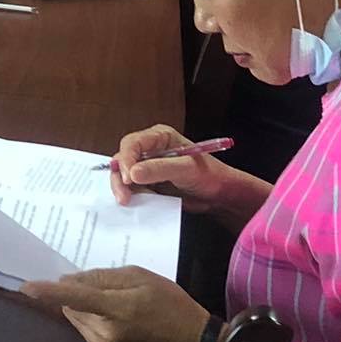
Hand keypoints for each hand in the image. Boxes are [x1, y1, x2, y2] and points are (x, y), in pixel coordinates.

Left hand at [19, 267, 208, 341]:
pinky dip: (93, 319)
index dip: (48, 292)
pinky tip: (119, 318)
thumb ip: (102, 277)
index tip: (25, 287)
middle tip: (110, 288)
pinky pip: (86, 328)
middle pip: (72, 305)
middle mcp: (104, 332)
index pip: (74, 297)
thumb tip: (69, 279)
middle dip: (80, 292)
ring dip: (86, 307)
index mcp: (117, 309)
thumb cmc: (169, 303)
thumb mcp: (139, 277)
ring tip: (119, 304)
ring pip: (77, 316)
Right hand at [108, 124, 248, 214]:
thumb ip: (160, 169)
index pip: (132, 143)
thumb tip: (133, 173)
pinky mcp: (148, 182)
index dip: (126, 159)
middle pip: (123, 158)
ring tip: (128, 201)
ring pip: (124, 174)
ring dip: (123, 188)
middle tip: (124, 196)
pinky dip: (130, 195)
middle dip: (120, 177)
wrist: (220, 195)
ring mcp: (148, 166)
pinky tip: (135, 203)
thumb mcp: (186, 170)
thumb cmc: (210, 176)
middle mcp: (150, 149)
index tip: (128, 178)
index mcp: (159, 138)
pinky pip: (132, 187)